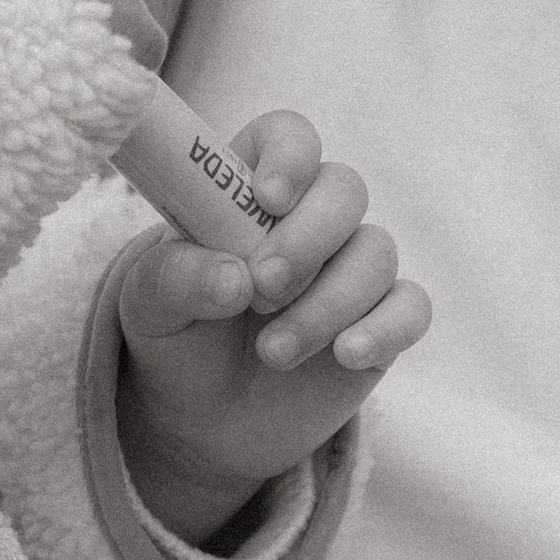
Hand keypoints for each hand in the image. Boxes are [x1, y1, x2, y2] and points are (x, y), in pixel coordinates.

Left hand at [116, 110, 429, 542]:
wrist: (202, 422)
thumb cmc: (174, 339)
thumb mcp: (148, 307)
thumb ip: (176, 279)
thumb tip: (233, 278)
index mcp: (248, 191)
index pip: (287, 138)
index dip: (288, 156)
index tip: (266, 199)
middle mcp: (308, 218)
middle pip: (344, 189)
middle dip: (309, 238)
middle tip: (263, 289)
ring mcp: (350, 268)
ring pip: (376, 252)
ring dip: (326, 303)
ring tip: (271, 353)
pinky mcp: (381, 320)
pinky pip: (411, 307)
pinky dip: (385, 328)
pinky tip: (347, 355)